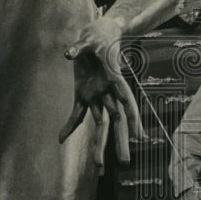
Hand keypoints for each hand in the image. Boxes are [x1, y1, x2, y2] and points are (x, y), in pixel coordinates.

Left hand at [62, 17, 144, 153]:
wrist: (97, 34)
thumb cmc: (97, 35)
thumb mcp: (89, 40)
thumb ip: (79, 47)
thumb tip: (68, 53)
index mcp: (114, 78)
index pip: (126, 100)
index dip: (132, 117)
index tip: (138, 135)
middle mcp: (108, 91)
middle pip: (116, 119)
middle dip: (119, 140)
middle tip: (124, 162)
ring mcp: (97, 95)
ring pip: (100, 124)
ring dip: (100, 144)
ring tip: (99, 165)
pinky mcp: (84, 94)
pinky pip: (78, 114)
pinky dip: (70, 125)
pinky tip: (61, 137)